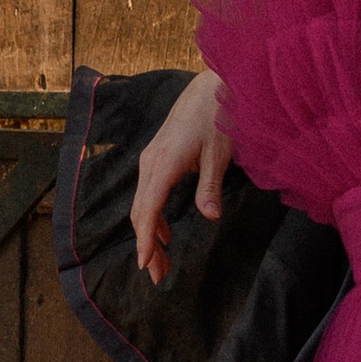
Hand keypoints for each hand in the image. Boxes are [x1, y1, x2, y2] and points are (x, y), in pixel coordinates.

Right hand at [131, 70, 230, 283]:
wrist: (211, 85)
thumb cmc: (218, 116)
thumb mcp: (219, 153)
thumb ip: (210, 186)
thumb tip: (210, 216)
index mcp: (163, 164)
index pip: (148, 210)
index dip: (146, 240)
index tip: (145, 265)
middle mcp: (151, 163)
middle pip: (141, 213)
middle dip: (148, 245)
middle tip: (157, 276)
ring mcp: (152, 159)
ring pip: (143, 204)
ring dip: (150, 233)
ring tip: (162, 262)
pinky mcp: (158, 156)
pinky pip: (149, 193)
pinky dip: (155, 216)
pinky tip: (167, 233)